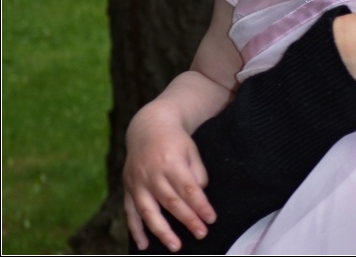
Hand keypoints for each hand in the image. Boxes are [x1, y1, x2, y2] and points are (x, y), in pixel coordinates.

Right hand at [123, 106, 214, 251]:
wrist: (149, 128)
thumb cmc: (176, 141)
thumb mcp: (191, 151)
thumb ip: (196, 174)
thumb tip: (199, 199)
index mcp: (171, 161)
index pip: (188, 189)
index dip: (200, 206)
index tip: (211, 219)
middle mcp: (152, 173)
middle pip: (171, 202)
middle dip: (188, 220)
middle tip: (201, 234)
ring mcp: (137, 182)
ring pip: (149, 211)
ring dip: (162, 231)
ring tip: (176, 246)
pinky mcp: (128, 188)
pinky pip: (130, 212)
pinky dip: (136, 230)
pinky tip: (143, 245)